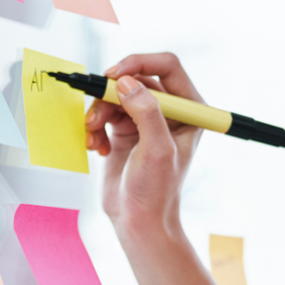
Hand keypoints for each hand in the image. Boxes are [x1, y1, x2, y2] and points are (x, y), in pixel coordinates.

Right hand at [86, 53, 203, 241]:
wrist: (138, 222)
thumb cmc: (156, 191)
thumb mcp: (156, 150)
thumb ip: (146, 112)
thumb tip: (126, 82)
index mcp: (190, 110)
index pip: (167, 67)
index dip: (140, 63)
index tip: (114, 74)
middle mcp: (169, 111)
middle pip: (135, 79)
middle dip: (110, 94)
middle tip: (95, 115)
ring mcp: (145, 120)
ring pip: (115, 96)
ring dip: (98, 113)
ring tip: (93, 136)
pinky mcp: (125, 131)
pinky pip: (104, 113)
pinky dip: (95, 127)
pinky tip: (97, 148)